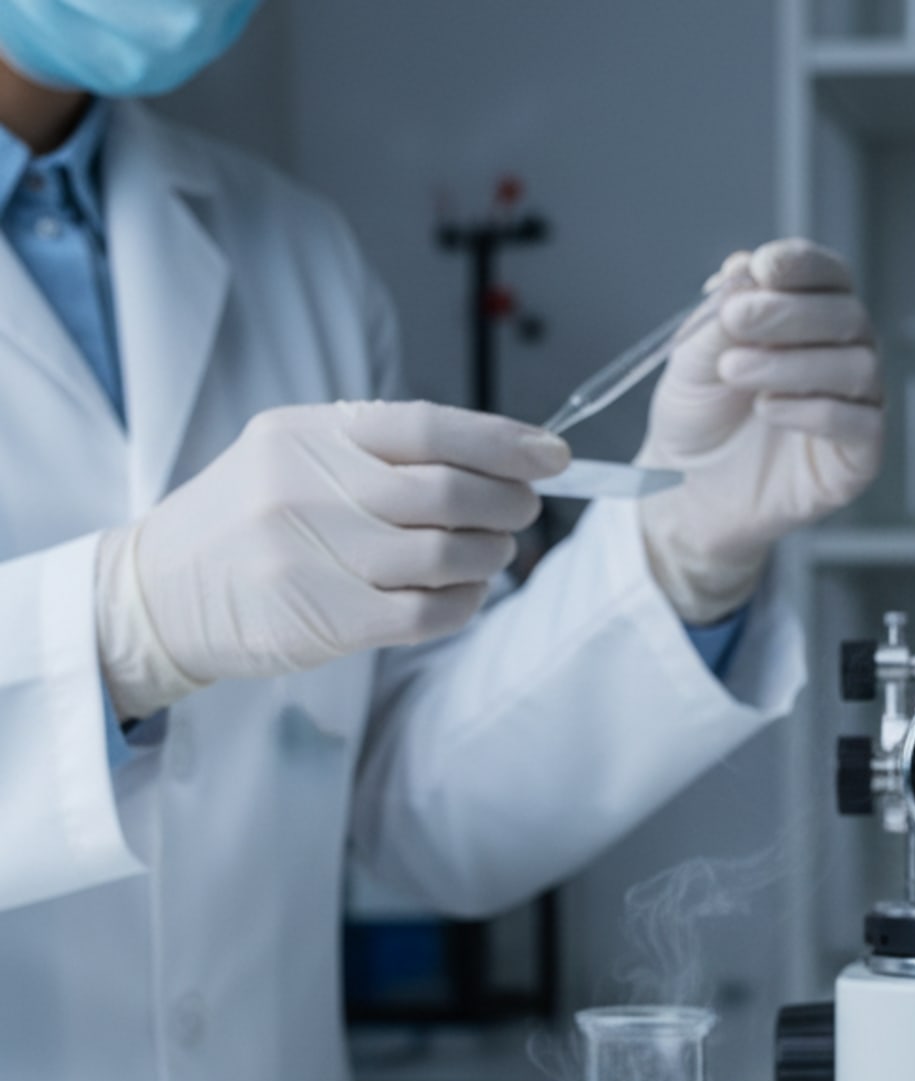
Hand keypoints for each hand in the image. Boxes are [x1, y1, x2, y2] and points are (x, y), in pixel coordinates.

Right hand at [96, 401, 568, 720]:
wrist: (163, 590)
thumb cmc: (250, 519)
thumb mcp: (294, 453)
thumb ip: (381, 449)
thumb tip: (499, 455)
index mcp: (310, 434)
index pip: (428, 428)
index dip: (504, 441)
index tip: (552, 455)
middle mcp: (311, 488)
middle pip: (451, 493)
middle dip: (509, 502)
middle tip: (522, 510)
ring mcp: (318, 556)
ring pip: (449, 554)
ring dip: (492, 555)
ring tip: (492, 552)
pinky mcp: (329, 619)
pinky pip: (431, 611)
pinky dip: (466, 601)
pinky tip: (465, 591)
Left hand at [638, 238, 882, 625]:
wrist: (689, 491)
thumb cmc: (700, 420)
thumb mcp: (692, 358)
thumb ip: (720, 314)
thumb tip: (744, 268)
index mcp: (808, 318)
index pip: (827, 275)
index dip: (802, 265)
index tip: (764, 268)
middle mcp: (841, 354)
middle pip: (846, 315)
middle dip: (789, 312)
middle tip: (737, 319)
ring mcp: (856, 405)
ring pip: (857, 366)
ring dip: (793, 363)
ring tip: (736, 372)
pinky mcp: (860, 456)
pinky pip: (861, 424)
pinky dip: (814, 411)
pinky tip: (769, 410)